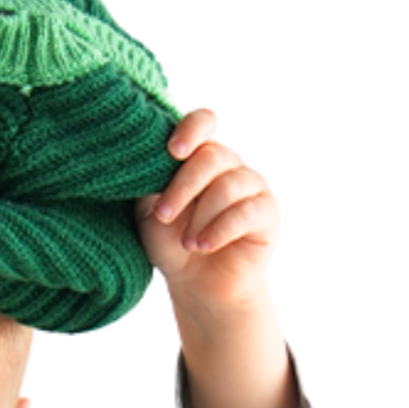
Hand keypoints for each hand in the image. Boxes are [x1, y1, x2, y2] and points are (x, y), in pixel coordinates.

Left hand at [136, 110, 280, 316]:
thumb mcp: (150, 213)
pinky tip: (204, 246)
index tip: (173, 152)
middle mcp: (228, 164)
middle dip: (182, 188)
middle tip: (163, 216)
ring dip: (200, 217)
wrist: (198, 284)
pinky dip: (219, 230)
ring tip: (187, 243)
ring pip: (226, 186)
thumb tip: (142, 159)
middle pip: (210, 157)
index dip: (191, 130)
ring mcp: (250, 186)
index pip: (203, 123)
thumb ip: (149, 183)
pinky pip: (245, 213)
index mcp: (199, 155)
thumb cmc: (171, 244)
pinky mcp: (266, 213)